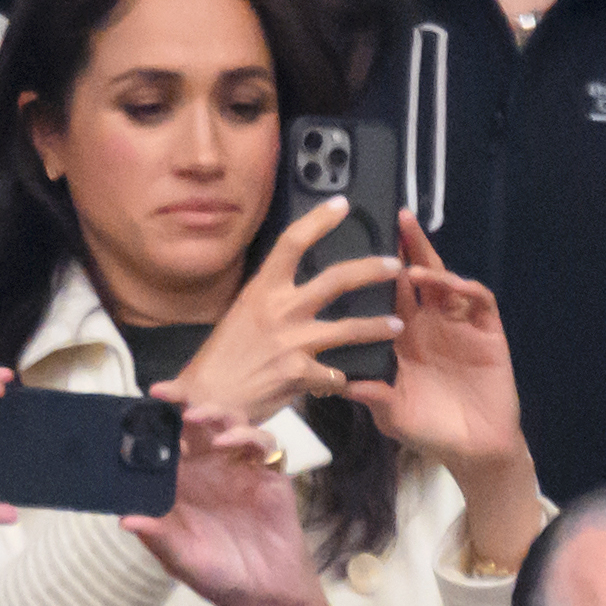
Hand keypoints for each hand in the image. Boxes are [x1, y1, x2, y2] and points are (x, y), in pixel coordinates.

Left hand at [123, 393, 340, 605]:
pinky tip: (229, 444)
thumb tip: (124, 519)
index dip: (154, 423)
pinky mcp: (271, 475)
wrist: (265, 595)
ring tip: (193, 416)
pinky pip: (263, 444)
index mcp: (185, 484)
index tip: (134, 409)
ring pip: (230, 423)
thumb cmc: (217, 577)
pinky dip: (247, 436)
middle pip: (197, 423)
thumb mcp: (180, 559)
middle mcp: (211, 469)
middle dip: (181, 402)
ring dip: (213, 413)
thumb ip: (158, 536)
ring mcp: (242, 469)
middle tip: (162, 393)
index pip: (168, 442)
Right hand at [172, 200, 404, 426]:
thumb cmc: (221, 358)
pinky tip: (342, 382)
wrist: (209, 400)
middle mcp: (280, 310)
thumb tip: (291, 291)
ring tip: (397, 325)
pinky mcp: (301, 374)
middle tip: (394, 265)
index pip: (293, 242)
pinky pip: (334, 374)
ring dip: (377, 326)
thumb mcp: (240, 316)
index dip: (319, 220)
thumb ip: (269, 302)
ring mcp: (293, 342)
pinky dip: (340, 379)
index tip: (341, 205)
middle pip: (337, 279)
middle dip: (371, 269)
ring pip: (350, 328)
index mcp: (261, 290)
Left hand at [337, 213, 545, 567]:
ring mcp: (458, 325)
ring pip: (445, 281)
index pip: (385, 294)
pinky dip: (467, 289)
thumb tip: (339, 381)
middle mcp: (427, 323)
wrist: (473, 449)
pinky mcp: (487, 332)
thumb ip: (371, 396)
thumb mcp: (391, 413)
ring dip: (432, 264)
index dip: (373, 270)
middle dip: (406, 248)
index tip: (354, 246)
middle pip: (415, 276)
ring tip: (414, 257)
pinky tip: (452, 284)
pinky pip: (479, 302)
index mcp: (399, 337)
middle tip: (394, 219)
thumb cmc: (428, 428)